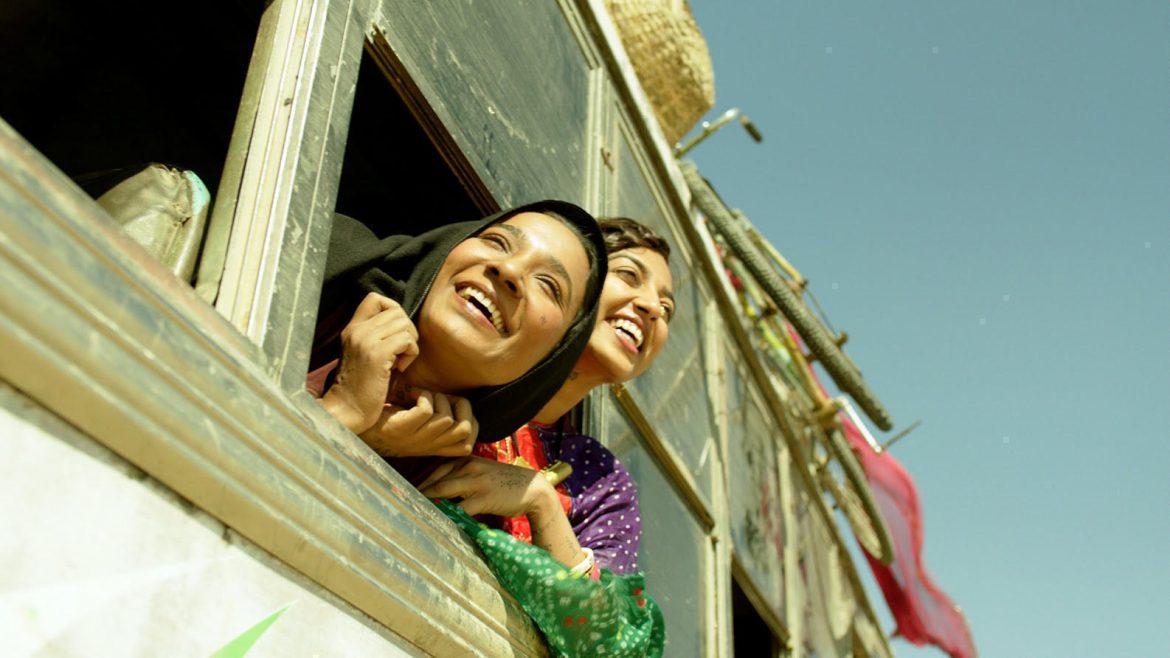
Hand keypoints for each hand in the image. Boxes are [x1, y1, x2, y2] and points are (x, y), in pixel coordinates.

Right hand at [322, 292, 418, 432]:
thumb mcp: (364, 355)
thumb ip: (376, 337)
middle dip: (407, 331)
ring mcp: (366, 342)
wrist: (346, 411)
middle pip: (397, 311)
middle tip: (400, 353)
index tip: (395, 333)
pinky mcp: (376, 356)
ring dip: (410, 343)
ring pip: (404, 324)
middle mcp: (357, 331)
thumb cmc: (361, 388)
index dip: (393, 310)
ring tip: (399, 361)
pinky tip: (400, 369)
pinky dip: (411, 354)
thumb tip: (402, 324)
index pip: (375, 298)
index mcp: (352, 329)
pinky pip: (407, 340)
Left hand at [360, 390, 478, 457]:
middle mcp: (427, 447)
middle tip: (443, 397)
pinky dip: (422, 395)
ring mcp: (414, 440)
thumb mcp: (418, 426)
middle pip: (464, 429)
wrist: (356, 426)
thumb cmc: (388, 419)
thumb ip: (437, 421)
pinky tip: (410, 393)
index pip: (468, 445)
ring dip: (438, 397)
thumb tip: (458, 401)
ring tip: (422, 394)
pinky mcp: (401, 429)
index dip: (471, 422)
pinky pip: (426, 410)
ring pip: (446, 418)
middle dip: (460, 406)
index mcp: (434, 448)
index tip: (455, 407)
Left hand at [417, 456, 557, 517]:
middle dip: (418, 491)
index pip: (436, 468)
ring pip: (444, 490)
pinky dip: (446, 515)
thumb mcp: (482, 471)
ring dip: (426, 501)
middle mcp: (469, 466)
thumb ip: (462, 475)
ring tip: (411, 511)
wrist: (532, 488)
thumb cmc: (505, 482)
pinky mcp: (484, 498)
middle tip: (400, 500)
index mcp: (467, 459)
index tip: (404, 489)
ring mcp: (477, 481)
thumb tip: (438, 487)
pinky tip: (436, 522)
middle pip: (436, 479)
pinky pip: (460, 508)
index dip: (420, 480)